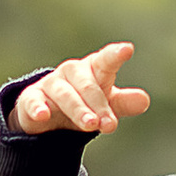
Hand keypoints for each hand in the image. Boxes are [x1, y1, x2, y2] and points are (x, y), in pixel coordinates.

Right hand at [11, 41, 151, 138]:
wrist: (47, 115)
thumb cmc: (84, 103)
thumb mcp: (105, 104)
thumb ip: (123, 103)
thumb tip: (144, 101)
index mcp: (93, 70)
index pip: (106, 61)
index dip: (115, 55)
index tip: (127, 50)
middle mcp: (72, 72)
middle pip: (88, 85)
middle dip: (99, 105)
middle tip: (110, 125)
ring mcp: (51, 84)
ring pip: (65, 95)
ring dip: (78, 109)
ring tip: (90, 124)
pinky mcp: (31, 98)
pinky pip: (34, 101)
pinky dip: (38, 108)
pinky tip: (43, 116)